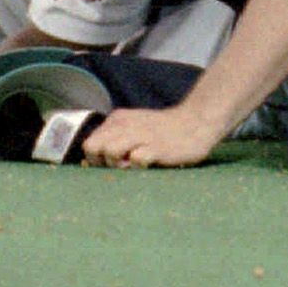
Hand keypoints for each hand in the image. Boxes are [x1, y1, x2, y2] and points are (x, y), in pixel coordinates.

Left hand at [81, 106, 221, 168]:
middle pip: (92, 147)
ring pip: (108, 151)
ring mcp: (141, 135)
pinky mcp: (157, 147)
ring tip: (133, 165)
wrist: (197, 121)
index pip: (90, 142)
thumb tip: (94, 161)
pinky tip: (149, 164)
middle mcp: (126, 125)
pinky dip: (138, 166)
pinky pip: (136, 160)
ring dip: (116, 164)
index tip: (111, 163)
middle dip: (100, 161)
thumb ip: (117, 138)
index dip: (96, 157)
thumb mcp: (136, 126)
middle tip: (119, 165)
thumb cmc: (165, 130)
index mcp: (119, 119)